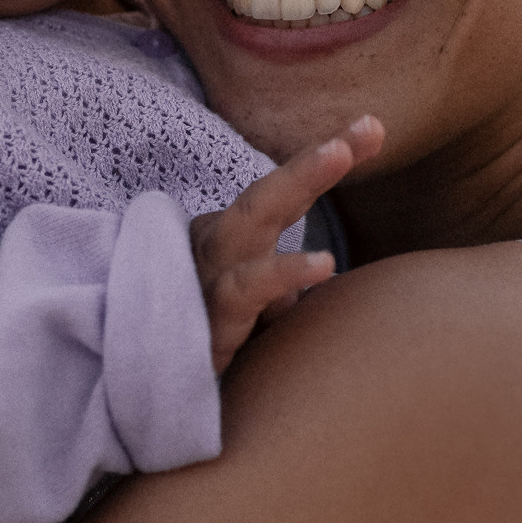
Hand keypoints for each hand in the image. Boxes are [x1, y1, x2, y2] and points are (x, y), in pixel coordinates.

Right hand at [190, 116, 384, 373]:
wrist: (147, 394)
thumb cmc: (204, 348)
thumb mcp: (254, 311)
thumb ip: (282, 288)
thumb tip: (320, 278)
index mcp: (228, 243)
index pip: (280, 194)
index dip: (323, 160)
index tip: (373, 128)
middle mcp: (212, 250)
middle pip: (263, 196)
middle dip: (313, 160)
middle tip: (368, 128)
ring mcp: (202, 280)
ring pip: (248, 225)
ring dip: (297, 183)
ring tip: (341, 154)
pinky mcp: (200, 322)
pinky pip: (241, 291)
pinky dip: (281, 273)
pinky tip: (324, 265)